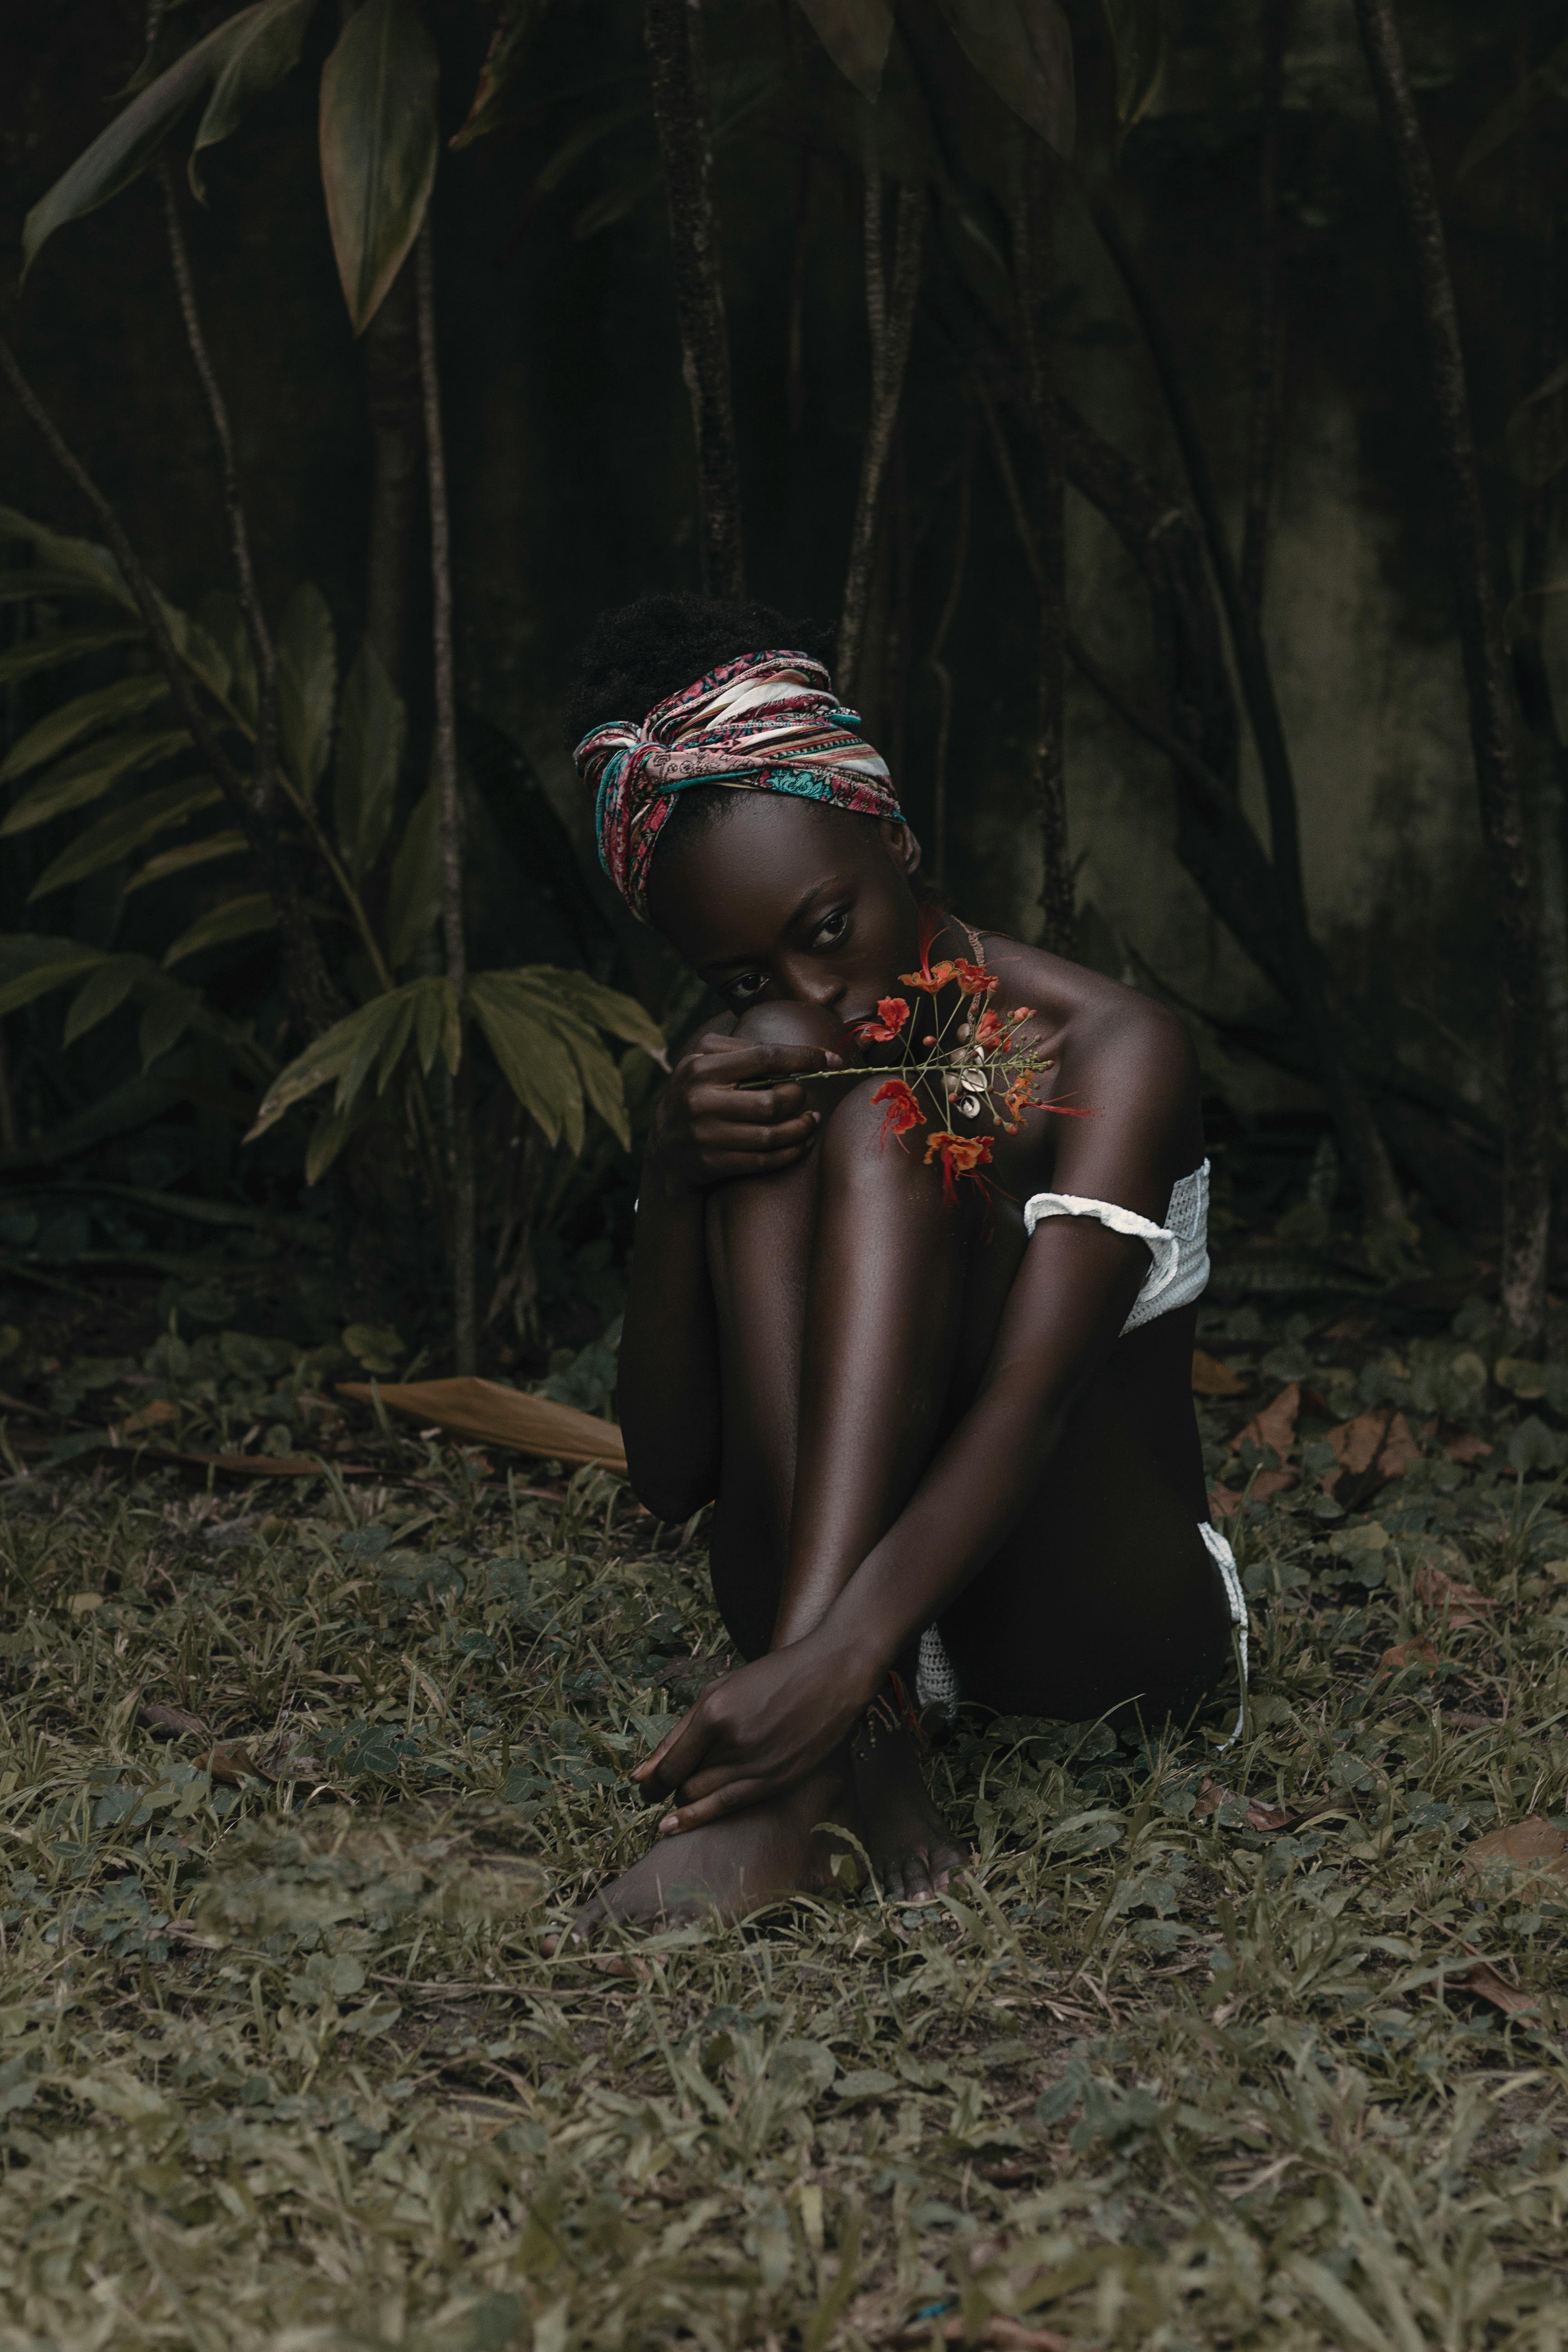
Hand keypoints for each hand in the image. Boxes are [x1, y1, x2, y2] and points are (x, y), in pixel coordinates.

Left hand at [631, 1631, 877, 1832]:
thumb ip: (679, 1733)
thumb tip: (639, 1775)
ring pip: (704, 1798)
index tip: (641, 1786)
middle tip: (660, 1791)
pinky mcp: (778, 1780)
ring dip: (686, 1803)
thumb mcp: (719, 1690)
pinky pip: (730, 1806)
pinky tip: (680, 1823)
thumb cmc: (771, 1677)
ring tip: (678, 1800)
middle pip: (684, 1785)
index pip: (669, 1766)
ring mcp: (758, 1764)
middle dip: (668, 1792)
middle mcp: (733, 1742)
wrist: (831, 1674)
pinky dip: (701, 1817)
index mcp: (714, 1713)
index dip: (650, 1782)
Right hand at [646, 1033, 842, 1191]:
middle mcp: (701, 1101)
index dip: (804, 1058)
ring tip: (811, 1119)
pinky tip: (802, 1142)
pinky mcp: (713, 1163)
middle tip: (803, 1096)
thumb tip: (794, 1055)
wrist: (664, 1146)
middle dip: (799, 1098)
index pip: (765, 1057)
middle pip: (772, 1101)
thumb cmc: (695, 1094)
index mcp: (701, 1067)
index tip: (832, 1060)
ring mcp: (706, 1135)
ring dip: (802, 1127)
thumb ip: (741, 1050)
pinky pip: (765, 1160)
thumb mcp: (703, 1060)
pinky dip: (791, 1152)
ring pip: (772, 1135)